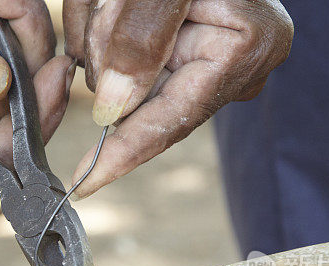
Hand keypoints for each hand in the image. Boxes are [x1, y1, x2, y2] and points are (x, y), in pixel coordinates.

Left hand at [63, 0, 292, 196]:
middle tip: (111, 3)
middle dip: (107, 60)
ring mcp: (215, 61)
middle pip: (142, 99)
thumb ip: (142, 36)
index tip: (84, 184)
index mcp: (244, 47)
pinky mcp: (191, 53)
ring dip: (103, 35)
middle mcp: (236, 65)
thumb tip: (113, 108)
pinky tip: (117, 3)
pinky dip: (107, 32)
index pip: (172, 118)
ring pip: (127, 80)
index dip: (123, 153)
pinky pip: (129, 63)